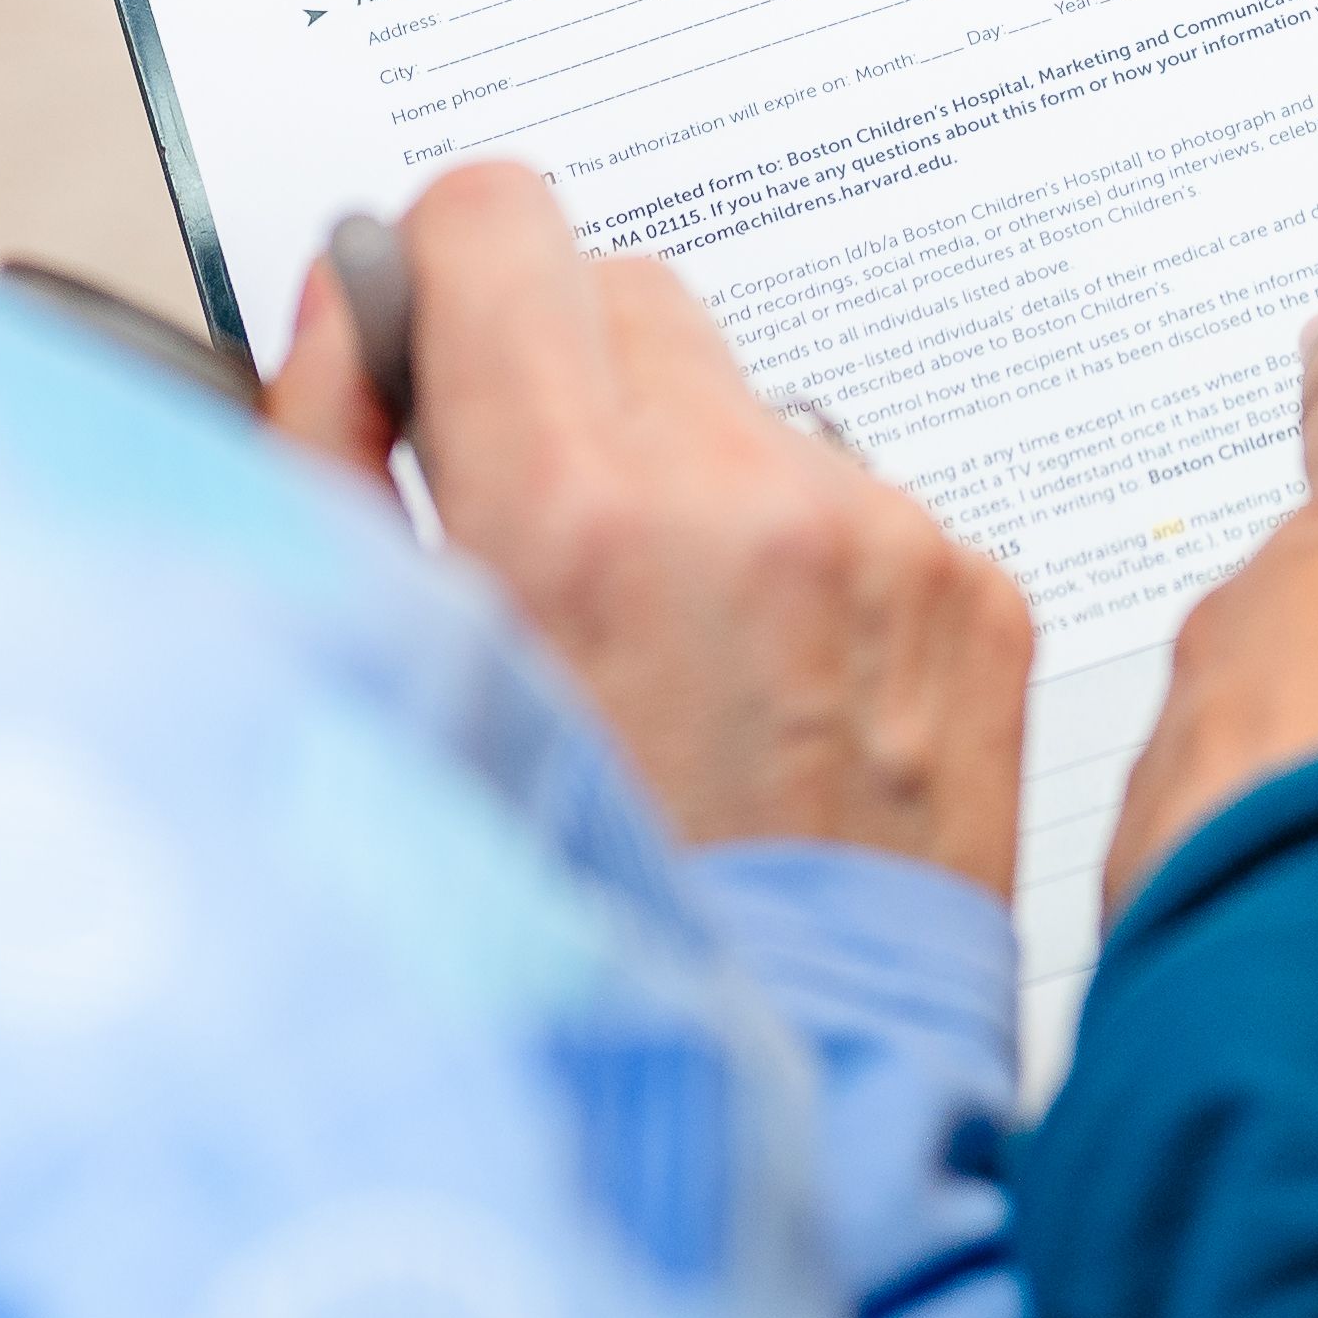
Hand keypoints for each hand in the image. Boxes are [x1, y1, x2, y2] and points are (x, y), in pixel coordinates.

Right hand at [265, 161, 1034, 894]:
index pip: (497, 221)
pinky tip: (769, 695)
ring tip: (669, 651)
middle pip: (623, 285)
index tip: (437, 341)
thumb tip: (353, 299)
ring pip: (741, 394)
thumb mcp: (394, 679)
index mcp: (577, 516)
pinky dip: (799, 558)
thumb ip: (339, 455)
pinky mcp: (977, 591)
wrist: (794, 1096)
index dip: (445, 273)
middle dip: (562, 375)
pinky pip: (853, 491)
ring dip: (688, 472)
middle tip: (542, 526)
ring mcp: (884, 539)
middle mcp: (749, 498)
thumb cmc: (577, 929)